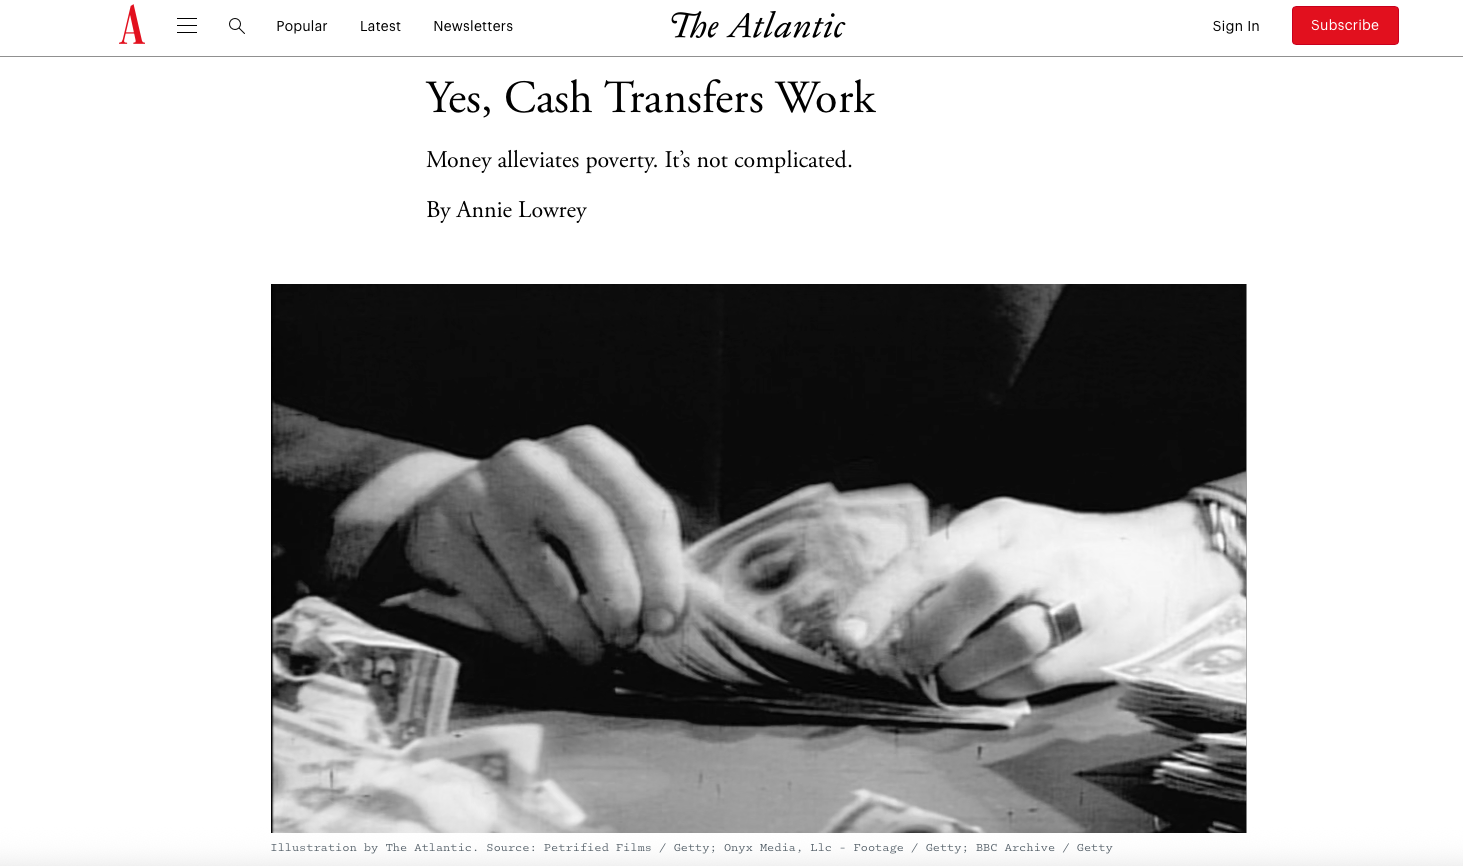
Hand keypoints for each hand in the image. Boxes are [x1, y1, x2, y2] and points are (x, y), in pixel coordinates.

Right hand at [369, 426, 685, 665]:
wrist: (445, 512)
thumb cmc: (545, 523)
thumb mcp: (599, 520)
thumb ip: (650, 554)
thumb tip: (706, 601)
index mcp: (586, 449)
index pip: (641, 505)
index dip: (662, 569)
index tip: (667, 621)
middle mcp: (533, 460)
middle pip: (592, 530)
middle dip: (619, 595)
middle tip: (628, 641)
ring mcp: (482, 492)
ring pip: (542, 574)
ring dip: (575, 630)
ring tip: (592, 657)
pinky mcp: (443, 532)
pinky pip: (496, 599)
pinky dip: (530, 636)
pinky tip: (548, 652)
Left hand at [834, 497, 1243, 699]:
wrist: (1162, 563)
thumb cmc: (1063, 553)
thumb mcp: (1009, 535)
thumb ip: (952, 567)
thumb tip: (887, 619)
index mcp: (1001, 522)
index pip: (931, 555)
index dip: (883, 597)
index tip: (848, 634)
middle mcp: (1037, 551)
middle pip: (972, 589)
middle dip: (929, 635)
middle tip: (913, 658)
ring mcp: (1072, 596)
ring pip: (1005, 640)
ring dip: (964, 669)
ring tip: (955, 671)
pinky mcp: (1094, 642)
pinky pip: (1031, 677)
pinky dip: (997, 687)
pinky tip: (992, 679)